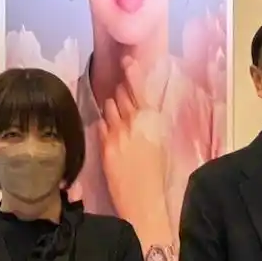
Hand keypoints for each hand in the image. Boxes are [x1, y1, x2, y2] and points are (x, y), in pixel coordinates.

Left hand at [98, 56, 169, 229]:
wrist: (145, 200)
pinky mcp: (105, 145)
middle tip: (121, 89)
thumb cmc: (157, 174)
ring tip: (116, 112)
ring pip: (109, 106)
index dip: (132, 71)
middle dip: (121, 90)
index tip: (126, 60)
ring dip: (111, 106)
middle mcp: (134, 122)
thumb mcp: (160, 142)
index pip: (139, 88)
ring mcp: (118, 133)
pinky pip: (101, 124)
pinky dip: (104, 124)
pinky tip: (109, 129)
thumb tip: (140, 107)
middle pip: (122, 94)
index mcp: (153, 120)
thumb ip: (149, 122)